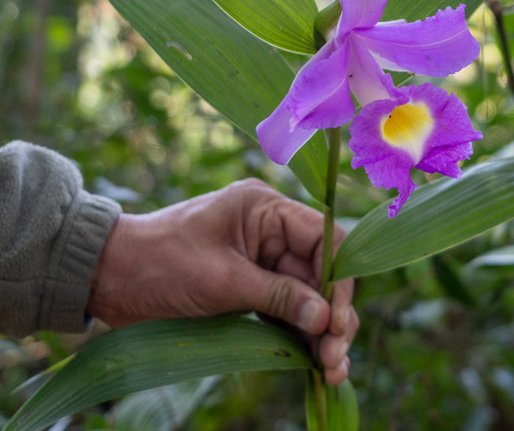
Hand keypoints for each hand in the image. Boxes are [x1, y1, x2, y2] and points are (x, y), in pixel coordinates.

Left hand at [87, 178, 357, 384]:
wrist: (106, 277)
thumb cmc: (160, 264)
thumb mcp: (222, 281)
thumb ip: (279, 296)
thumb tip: (327, 319)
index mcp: (266, 209)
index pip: (325, 239)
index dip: (339, 280)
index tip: (338, 322)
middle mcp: (271, 230)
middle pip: (321, 273)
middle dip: (333, 316)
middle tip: (335, 359)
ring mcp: (262, 259)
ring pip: (308, 295)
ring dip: (321, 332)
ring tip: (331, 372)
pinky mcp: (250, 285)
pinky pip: (286, 308)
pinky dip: (299, 334)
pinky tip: (313, 363)